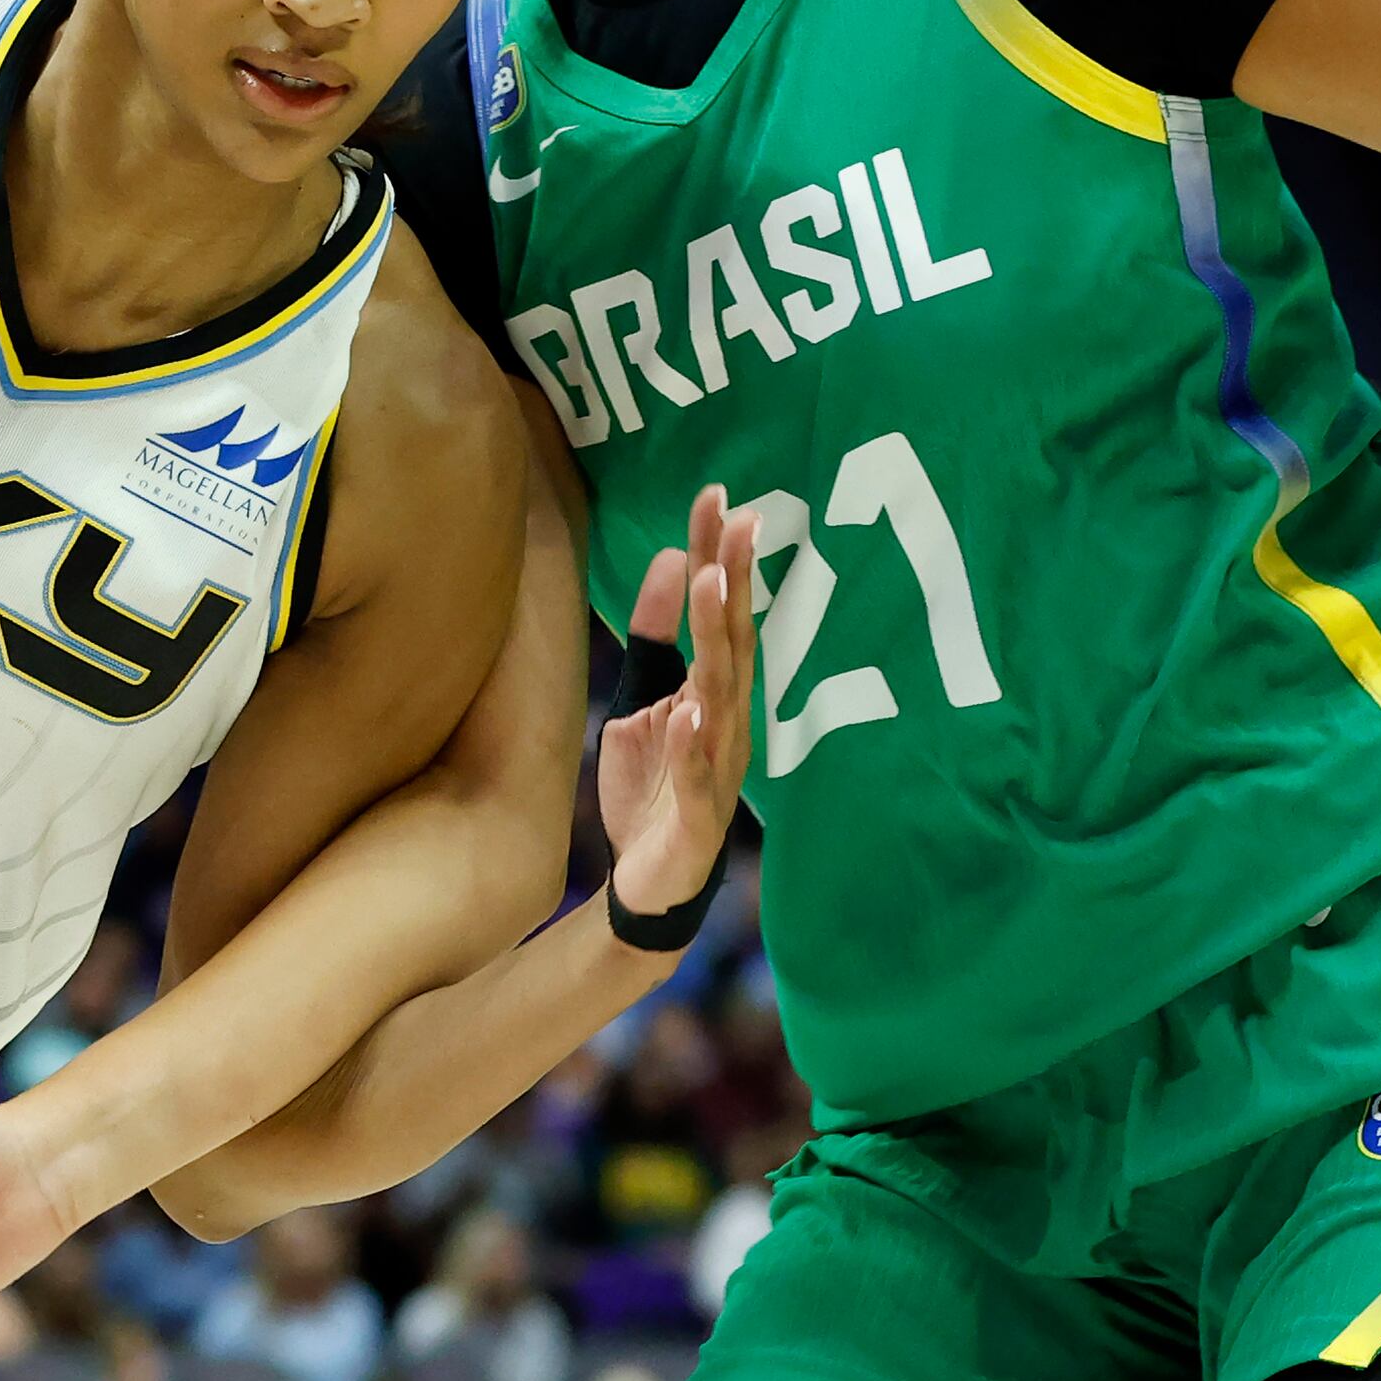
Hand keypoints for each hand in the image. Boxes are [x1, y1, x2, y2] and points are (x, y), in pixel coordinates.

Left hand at [603, 484, 762, 932]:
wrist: (648, 884)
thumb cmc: (656, 788)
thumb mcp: (643, 700)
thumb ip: (657, 638)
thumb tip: (677, 562)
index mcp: (716, 691)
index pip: (722, 613)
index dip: (720, 556)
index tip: (716, 496)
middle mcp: (728, 722)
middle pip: (735, 641)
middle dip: (736, 579)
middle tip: (737, 518)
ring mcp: (717, 769)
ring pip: (723, 697)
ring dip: (719, 641)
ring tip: (713, 587)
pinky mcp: (698, 817)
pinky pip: (697, 776)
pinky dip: (691, 744)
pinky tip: (687, 711)